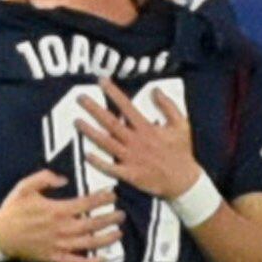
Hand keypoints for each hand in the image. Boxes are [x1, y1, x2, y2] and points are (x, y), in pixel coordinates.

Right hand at [0, 168, 123, 261]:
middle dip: (110, 219)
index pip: (87, 203)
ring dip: (107, 239)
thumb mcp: (24, 187)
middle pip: (93, 224)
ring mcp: (59, 245)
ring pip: (90, 243)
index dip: (102, 199)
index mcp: (57, 210)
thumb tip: (64, 179)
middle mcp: (62, 229)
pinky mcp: (54, 258)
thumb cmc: (12, 210)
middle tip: (121, 215)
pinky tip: (104, 258)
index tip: (112, 195)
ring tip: (118, 233)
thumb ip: (44, 177)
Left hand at [77, 77, 200, 199]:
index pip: (127, 106)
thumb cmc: (182, 151)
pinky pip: (111, 168)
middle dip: (94, 109)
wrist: (184, 180)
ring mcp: (131, 158)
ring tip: (76, 121)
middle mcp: (136, 141)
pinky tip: (86, 154)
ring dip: (90, 132)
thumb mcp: (181, 125)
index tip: (101, 81)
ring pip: (107, 143)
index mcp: (147, 128)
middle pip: (111, 122)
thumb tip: (155, 90)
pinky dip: (99, 162)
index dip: (113, 93)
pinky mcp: (129, 174)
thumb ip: (168, 106)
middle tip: (79, 98)